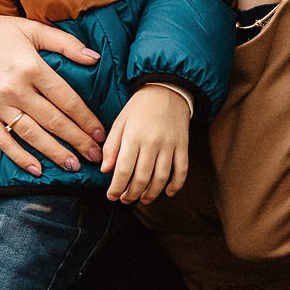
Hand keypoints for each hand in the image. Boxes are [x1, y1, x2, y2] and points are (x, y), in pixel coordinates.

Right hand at [0, 5, 105, 176]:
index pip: (67, 99)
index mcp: (32, 66)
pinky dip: (19, 156)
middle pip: (53, 120)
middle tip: (96, 156)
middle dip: (78, 140)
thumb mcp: (33, 29)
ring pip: (31, 134)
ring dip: (54, 152)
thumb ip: (66, 44)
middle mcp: (15, 88)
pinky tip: (37, 168)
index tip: (101, 133)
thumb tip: (96, 59)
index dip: (87, 119)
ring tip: (73, 165)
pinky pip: (2, 140)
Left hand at [100, 83, 192, 202]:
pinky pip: (182, 170)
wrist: (167, 89)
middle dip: (132, 194)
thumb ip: (111, 146)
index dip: (116, 188)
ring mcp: (170, 145)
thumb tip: (106, 170)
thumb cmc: (140, 106)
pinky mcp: (183, 146)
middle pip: (142, 178)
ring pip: (162, 178)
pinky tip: (168, 192)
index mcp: (133, 136)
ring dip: (152, 193)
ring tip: (143, 199)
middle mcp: (152, 143)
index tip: (112, 196)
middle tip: (125, 199)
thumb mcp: (120, 122)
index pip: (123, 170)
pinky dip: (176, 185)